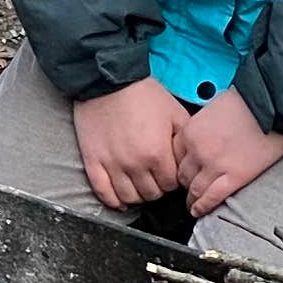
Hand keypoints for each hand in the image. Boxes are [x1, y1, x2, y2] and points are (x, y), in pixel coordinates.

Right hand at [72, 76, 193, 209]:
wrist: (108, 80)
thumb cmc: (143, 94)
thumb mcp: (175, 113)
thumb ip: (184, 141)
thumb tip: (188, 162)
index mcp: (157, 154)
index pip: (171, 185)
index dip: (173, 179)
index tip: (169, 171)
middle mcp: (135, 165)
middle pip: (152, 194)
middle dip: (157, 187)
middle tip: (155, 176)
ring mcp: (112, 165)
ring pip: (129, 198)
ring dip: (137, 195)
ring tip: (139, 184)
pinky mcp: (93, 162)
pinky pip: (104, 193)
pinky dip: (113, 201)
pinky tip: (120, 199)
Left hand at [179, 88, 282, 217]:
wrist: (273, 105)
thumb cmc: (246, 102)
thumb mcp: (212, 109)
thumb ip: (201, 127)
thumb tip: (200, 140)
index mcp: (191, 131)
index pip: (173, 156)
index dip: (178, 165)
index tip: (181, 171)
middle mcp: (198, 150)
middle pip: (182, 174)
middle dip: (184, 183)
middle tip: (187, 188)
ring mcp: (215, 165)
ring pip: (194, 189)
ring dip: (191, 198)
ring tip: (192, 204)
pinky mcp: (234, 176)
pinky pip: (211, 197)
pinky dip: (202, 207)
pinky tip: (199, 211)